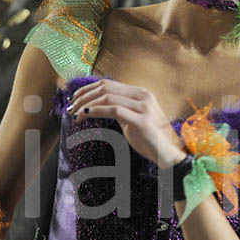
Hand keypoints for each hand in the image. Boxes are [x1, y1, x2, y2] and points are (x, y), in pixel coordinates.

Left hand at [69, 79, 185, 167]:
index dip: (88, 89)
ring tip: (75, 115)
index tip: (74, 99)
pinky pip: (114, 110)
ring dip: (87, 105)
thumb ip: (119, 110)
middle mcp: (143, 96)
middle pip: (105, 88)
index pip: (108, 83)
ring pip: (108, 97)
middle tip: (70, 108)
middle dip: (84, 97)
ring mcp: (144, 107)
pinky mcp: (143, 121)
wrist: (170, 155)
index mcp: (140, 93)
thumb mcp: (132, 120)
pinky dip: (96, 111)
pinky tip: (86, 116)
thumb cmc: (150, 140)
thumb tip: (96, 106)